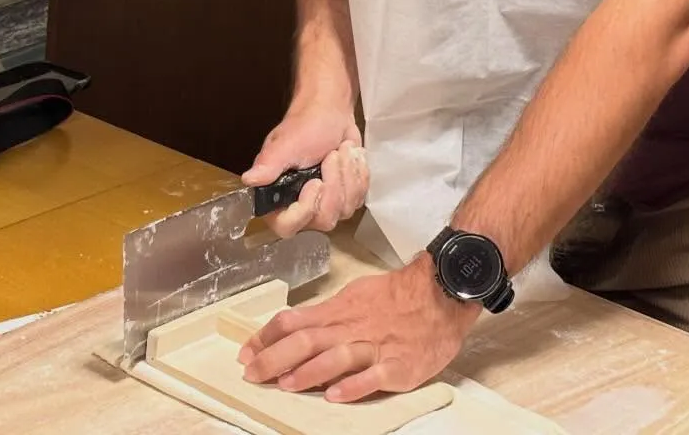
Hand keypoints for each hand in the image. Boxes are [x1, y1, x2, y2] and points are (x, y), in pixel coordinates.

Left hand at [237, 256, 479, 402]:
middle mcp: (352, 328)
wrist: (441, 293)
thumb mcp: (355, 295)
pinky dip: (353, 386)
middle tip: (252, 373)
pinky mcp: (398, 366)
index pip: (295, 320)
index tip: (247, 351)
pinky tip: (335, 396)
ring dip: (308, 372)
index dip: (267, 336)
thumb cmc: (398, 296)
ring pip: (337, 357)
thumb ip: (328, 314)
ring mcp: (375, 347)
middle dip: (275, 357)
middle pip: (307, 340)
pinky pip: (373, 377)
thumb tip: (297, 326)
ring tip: (285, 384)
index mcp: (339, 310)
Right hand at [243, 96, 367, 237]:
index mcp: (277, 197)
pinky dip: (359, 175)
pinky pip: (359, 199)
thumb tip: (249, 180)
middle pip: (324, 220)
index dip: (305, 211)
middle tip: (332, 156)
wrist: (331, 113)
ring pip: (346, 210)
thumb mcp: (286, 144)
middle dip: (335, 185)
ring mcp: (325, 204)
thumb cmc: (306, 125)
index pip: (287, 226)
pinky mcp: (345, 197)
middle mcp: (300, 207)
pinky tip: (351, 156)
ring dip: (349, 175)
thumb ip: (269, 164)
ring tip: (342, 150)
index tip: (316, 182)